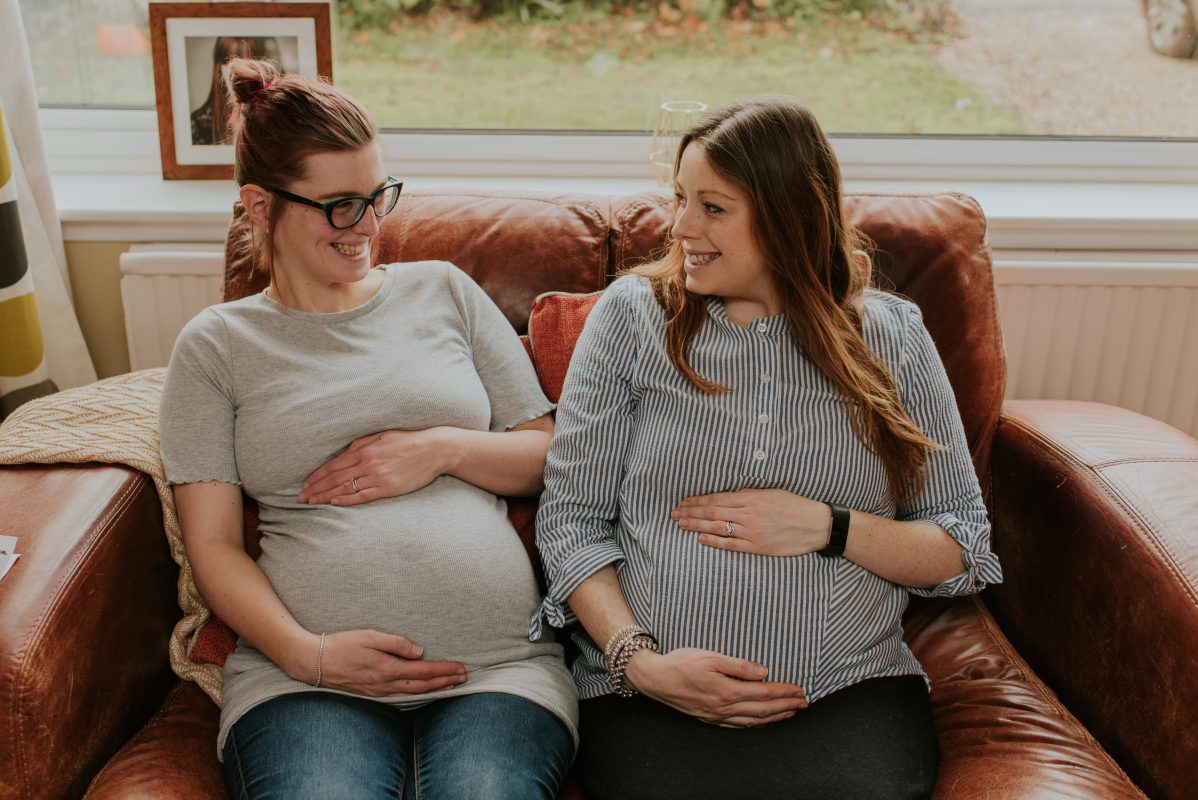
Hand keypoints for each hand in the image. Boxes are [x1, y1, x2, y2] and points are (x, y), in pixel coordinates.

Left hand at [298, 429, 446, 505]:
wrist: (435, 450)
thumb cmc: (409, 440)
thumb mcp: (383, 435)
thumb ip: (362, 443)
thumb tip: (345, 451)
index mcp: (364, 449)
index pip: (333, 465)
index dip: (317, 475)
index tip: (305, 484)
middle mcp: (368, 463)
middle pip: (334, 478)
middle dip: (315, 488)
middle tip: (301, 498)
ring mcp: (378, 476)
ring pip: (344, 488)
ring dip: (326, 496)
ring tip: (312, 503)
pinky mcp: (388, 487)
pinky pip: (363, 496)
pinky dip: (347, 500)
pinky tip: (334, 503)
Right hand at [308, 629, 466, 696]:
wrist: (314, 662)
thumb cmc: (342, 644)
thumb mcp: (370, 636)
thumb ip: (396, 643)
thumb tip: (419, 651)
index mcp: (387, 668)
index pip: (424, 672)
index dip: (444, 671)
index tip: (460, 668)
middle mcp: (385, 684)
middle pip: (423, 686)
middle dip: (445, 682)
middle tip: (463, 677)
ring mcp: (378, 691)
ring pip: (413, 693)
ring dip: (434, 688)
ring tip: (450, 684)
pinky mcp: (371, 692)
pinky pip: (401, 695)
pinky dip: (417, 693)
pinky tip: (423, 690)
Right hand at [625, 647, 807, 727]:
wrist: (655, 678)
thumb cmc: (681, 663)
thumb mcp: (711, 656)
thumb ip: (739, 665)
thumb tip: (764, 672)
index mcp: (727, 690)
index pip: (764, 692)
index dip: (784, 692)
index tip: (800, 690)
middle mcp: (724, 707)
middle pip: (763, 710)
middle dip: (786, 706)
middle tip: (804, 703)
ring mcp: (717, 716)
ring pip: (753, 721)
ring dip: (775, 717)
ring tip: (790, 713)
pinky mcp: (709, 719)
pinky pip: (738, 726)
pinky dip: (756, 725)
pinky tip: (762, 722)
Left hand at [672, 489, 832, 556]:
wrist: (816, 525)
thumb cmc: (794, 506)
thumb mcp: (770, 492)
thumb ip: (748, 495)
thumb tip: (726, 497)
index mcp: (751, 497)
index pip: (716, 499)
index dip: (697, 500)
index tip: (683, 501)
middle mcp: (748, 514)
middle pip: (711, 513)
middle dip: (690, 512)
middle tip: (674, 513)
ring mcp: (752, 532)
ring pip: (717, 528)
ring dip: (696, 526)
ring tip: (681, 524)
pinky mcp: (758, 547)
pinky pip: (731, 545)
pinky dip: (714, 542)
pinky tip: (700, 539)